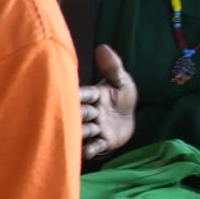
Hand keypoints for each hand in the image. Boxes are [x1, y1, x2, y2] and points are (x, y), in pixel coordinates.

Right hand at [80, 45, 136, 159]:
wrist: (129, 120)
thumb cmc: (122, 98)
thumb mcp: (121, 80)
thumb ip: (112, 66)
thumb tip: (102, 47)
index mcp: (93, 96)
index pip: (83, 94)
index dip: (78, 95)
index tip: (70, 96)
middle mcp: (91, 113)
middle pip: (80, 114)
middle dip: (77, 115)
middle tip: (72, 116)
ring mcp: (96, 129)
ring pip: (84, 130)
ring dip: (82, 132)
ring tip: (79, 133)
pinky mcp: (103, 142)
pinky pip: (94, 146)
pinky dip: (90, 149)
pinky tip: (87, 151)